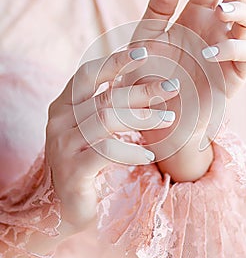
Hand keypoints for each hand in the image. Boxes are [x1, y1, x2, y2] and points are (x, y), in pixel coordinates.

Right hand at [45, 47, 178, 231]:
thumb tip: (138, 81)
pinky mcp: (73, 170)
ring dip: (143, 118)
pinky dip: (131, 151)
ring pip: (107, 119)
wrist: (61, 206)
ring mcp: (63, 145)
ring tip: (169, 120)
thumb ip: (104, 106)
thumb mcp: (91, 130)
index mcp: (63, 105)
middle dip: (143, 89)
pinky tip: (148, 155)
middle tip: (174, 86)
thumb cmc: (85, 162)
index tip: (144, 52)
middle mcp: (60, 120)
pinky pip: (106, 152)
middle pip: (105, 96)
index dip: (115, 61)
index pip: (87, 74)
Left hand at [124, 0, 245, 179]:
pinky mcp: (234, 74)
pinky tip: (211, 50)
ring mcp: (226, 50)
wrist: (155, 120)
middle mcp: (214, 30)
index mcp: (193, 18)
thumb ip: (156, 12)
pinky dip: (233, 46)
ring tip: (220, 8)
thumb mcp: (144, 41)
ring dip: (241, 9)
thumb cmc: (146, 80)